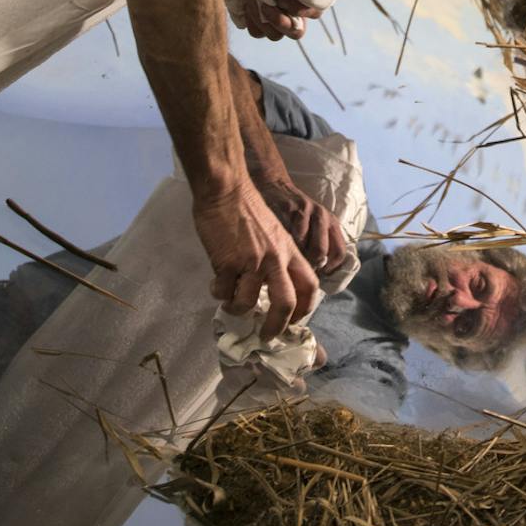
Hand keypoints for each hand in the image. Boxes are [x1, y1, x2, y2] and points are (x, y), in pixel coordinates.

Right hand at [192, 178, 319, 339]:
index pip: (309, 286)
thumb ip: (275, 257)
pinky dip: (218, 294)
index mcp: (289, 251)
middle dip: (275, 327)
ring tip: (229, 304)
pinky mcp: (227, 263)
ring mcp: (251, 262)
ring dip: (236, 308)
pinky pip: (223, 292)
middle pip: (285, 304)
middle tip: (266, 336)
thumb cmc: (248, 209)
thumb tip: (269, 287)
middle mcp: (274, 259)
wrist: (226, 189)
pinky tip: (216, 285)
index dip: (305, 309)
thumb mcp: (273, 232)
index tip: (294, 321)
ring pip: (246, 303)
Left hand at [234, 0, 324, 41]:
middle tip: (268, 3)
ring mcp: (275, 21)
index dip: (305, 9)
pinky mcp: (258, 25)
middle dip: (282, 21)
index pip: (316, 12)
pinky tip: (248, 3)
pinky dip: (251, 19)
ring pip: (276, 35)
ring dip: (263, 18)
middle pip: (297, 32)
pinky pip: (257, 32)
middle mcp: (293, 13)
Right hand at [256, 173, 350, 275]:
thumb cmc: (294, 214)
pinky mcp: (289, 209)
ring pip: (303, 246)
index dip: (330, 268)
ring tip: (286, 261)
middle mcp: (322, 216)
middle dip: (308, 265)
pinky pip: (287, 237)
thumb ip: (318, 245)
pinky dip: (282, 247)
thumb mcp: (313, 225)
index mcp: (331, 222)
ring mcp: (306, 212)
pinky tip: (276, 249)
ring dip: (294, 257)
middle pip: (321, 252)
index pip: (339, 252)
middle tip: (298, 270)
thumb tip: (316, 277)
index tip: (318, 274)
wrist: (275, 186)